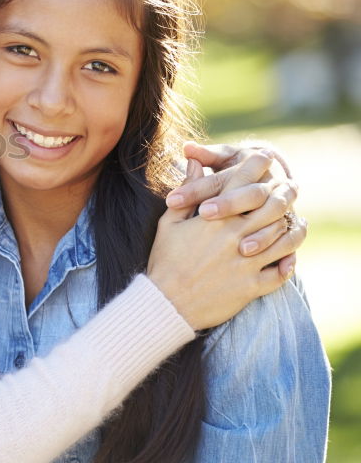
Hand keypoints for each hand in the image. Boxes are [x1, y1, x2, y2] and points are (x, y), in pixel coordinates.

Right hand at [147, 153, 305, 330]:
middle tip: (290, 190)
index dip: (256, 166)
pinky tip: (288, 258)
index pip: (242, 183)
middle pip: (273, 207)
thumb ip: (187, 191)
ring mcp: (246, 263)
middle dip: (283, 194)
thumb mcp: (169, 222)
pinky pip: (281, 273)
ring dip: (293, 229)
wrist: (165, 303)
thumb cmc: (164, 260)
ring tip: (297, 223)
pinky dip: (288, 264)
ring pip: (284, 239)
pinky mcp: (251, 287)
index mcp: (214, 219)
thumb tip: (195, 161)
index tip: (264, 159)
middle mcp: (235, 237)